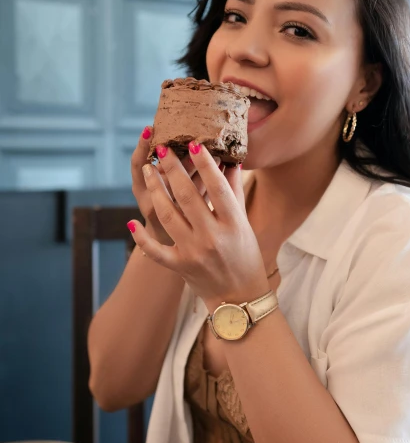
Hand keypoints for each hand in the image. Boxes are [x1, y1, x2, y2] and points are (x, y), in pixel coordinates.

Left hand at [127, 141, 268, 311]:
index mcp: (234, 223)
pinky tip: (131, 222)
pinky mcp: (180, 265)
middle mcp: (213, 236)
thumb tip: (230, 161)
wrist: (239, 297)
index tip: (193, 145)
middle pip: (187, 196)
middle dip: (172, 169)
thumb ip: (234, 192)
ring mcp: (194, 252)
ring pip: (168, 214)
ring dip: (156, 190)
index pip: (218, 187)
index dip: (205, 164)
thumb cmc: (245, 255)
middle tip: (162, 148)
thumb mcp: (244, 223)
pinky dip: (140, 238)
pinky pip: (155, 250)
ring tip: (149, 170)